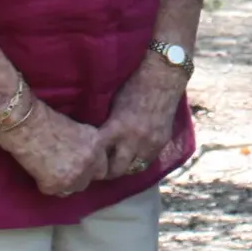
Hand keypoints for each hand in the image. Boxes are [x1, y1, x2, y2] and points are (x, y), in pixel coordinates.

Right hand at [0, 102, 106, 197]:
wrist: (27, 126)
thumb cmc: (48, 120)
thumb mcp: (77, 128)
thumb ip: (87, 144)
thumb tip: (86, 155)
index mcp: (97, 145)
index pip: (102, 167)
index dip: (91, 167)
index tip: (81, 164)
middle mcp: (89, 162)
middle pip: (89, 180)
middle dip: (79, 176)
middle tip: (65, 167)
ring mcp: (74, 177)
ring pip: (74, 188)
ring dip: (65, 182)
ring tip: (52, 170)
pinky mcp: (55, 186)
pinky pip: (56, 192)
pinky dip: (49, 185)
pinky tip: (41, 172)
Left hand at [96, 55, 188, 181]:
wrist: (163, 78)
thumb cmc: (133, 86)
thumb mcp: (115, 106)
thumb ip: (108, 125)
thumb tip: (97, 141)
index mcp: (118, 128)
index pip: (100, 154)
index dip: (93, 160)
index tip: (88, 163)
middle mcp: (134, 140)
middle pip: (117, 169)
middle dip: (108, 171)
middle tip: (101, 170)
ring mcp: (150, 143)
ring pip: (134, 168)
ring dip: (125, 166)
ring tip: (119, 164)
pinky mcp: (161, 143)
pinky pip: (148, 161)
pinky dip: (140, 160)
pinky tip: (135, 155)